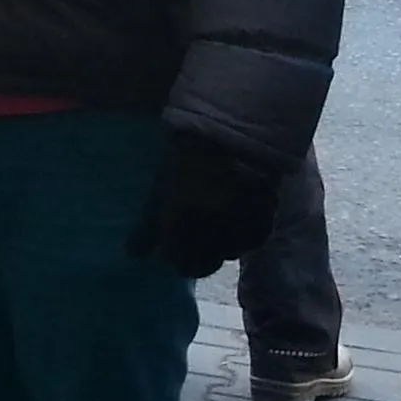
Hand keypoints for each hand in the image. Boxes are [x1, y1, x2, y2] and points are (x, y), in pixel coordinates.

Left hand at [129, 134, 287, 278]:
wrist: (236, 135)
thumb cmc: (187, 157)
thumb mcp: (161, 188)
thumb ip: (148, 225)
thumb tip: (135, 255)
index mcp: (184, 227)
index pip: (180, 263)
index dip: (176, 255)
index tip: (173, 244)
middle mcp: (214, 237)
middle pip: (205, 265)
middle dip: (197, 256)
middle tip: (193, 236)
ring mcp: (242, 232)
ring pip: (229, 255)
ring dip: (221, 245)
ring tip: (216, 221)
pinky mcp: (265, 223)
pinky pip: (251, 242)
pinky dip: (242, 235)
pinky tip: (237, 216)